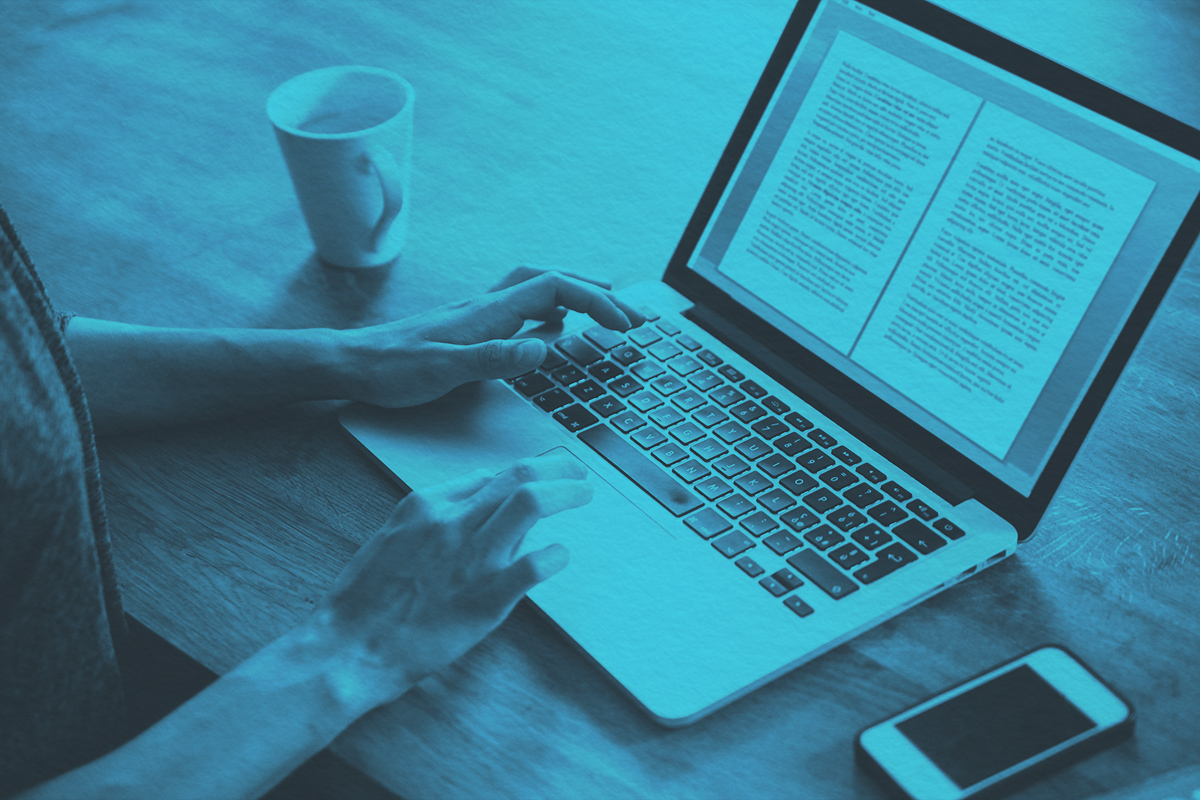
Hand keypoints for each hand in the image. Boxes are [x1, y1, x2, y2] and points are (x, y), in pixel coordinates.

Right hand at [308, 452, 590, 705]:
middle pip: (518, 477)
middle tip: (577, 472)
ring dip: (566, 493)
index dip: (526, 470)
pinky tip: (561, 555)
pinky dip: (555, 555)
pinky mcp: (486, 598)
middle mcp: (452, 522)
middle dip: (556, 469)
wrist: (349, 646)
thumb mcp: (393, 538)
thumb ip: (433, 517)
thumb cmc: (365, 599)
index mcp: (427, 504)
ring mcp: (471, 558)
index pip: (492, 475)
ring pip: (531, 503)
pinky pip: (533, 565)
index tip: (544, 472)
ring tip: (582, 495)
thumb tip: (475, 501)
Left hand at [338, 266, 644, 406]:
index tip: (624, 325)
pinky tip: (552, 325)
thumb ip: (493, 359)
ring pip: (537, 288)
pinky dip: (549, 307)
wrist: (351, 363)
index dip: (596, 301)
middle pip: (553, 279)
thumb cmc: (392, 370)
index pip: (556, 288)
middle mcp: (487, 305)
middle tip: (630, 313)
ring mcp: (478, 314)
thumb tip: (542, 349)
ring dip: (575, 292)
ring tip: (604, 309)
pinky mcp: (470, 327)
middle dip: (596, 291)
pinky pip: (521, 306)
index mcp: (488, 312)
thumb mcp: (443, 371)